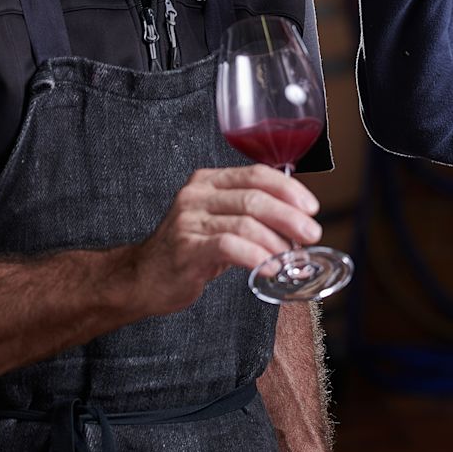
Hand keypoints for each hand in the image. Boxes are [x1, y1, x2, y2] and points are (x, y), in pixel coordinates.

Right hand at [126, 164, 321, 315]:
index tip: (311, 207)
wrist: (141, 278)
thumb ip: (249, 214)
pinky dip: (256, 256)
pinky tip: (270, 268)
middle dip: (290, 216)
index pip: (256, 174)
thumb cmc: (186, 251)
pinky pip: (229, 246)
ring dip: (276, 242)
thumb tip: (297, 222)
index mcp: (208, 181)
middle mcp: (197, 194)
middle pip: (255, 197)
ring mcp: (189, 220)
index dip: (288, 189)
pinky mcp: (186, 247)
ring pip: (245, 223)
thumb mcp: (217, 222)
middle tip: (310, 233)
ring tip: (290, 257)